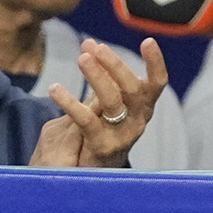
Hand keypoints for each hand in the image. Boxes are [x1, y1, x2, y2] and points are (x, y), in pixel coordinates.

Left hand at [35, 38, 169, 168]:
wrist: (92, 170)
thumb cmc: (102, 127)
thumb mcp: (107, 100)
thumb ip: (101, 74)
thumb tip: (89, 43)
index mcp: (144, 106)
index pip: (157, 83)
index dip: (155, 63)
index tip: (147, 42)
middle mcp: (138, 120)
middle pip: (133, 89)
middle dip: (115, 65)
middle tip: (96, 48)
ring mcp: (122, 135)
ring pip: (112, 102)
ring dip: (98, 78)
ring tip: (82, 59)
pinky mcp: (102, 147)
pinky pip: (87, 121)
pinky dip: (70, 103)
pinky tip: (55, 89)